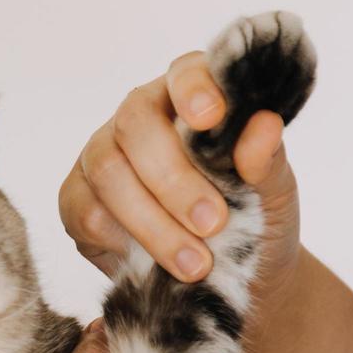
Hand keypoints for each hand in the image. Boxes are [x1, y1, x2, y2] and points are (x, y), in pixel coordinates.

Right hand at [58, 53, 301, 292]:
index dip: (192, 89)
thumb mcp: (274, 197)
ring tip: (195, 264)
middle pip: (135, 124)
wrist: (232, 280)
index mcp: (191, 99)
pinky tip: (154, 265)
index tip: (211, 118)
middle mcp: (140, 119)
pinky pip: (88, 213)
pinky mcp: (77, 200)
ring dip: (152, 223)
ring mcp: (102, 157)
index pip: (184, 72)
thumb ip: (268, 162)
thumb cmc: (256, 224)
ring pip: (107, 172)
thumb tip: (264, 126)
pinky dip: (123, 242)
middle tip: (213, 223)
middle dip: (173, 178)